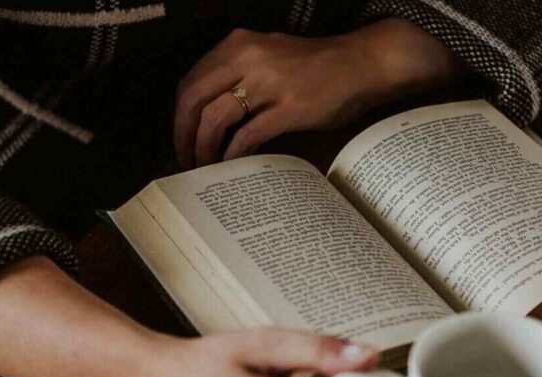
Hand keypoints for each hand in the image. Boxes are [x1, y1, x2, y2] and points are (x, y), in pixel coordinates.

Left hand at [174, 19, 462, 166]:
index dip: (179, 116)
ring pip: (215, 118)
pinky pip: (248, 135)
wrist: (361, 64)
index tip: (180, 139)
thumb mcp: (269, 58)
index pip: (191, 82)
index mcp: (239, 45)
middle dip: (182, 135)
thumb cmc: (316, 67)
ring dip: (204, 147)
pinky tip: (232, 164)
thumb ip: (239, 77)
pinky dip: (233, 153)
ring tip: (205, 166)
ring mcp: (269, 83)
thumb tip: (210, 115)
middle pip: (193, 100)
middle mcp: (248, 58)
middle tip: (184, 159)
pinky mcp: (290, 107)